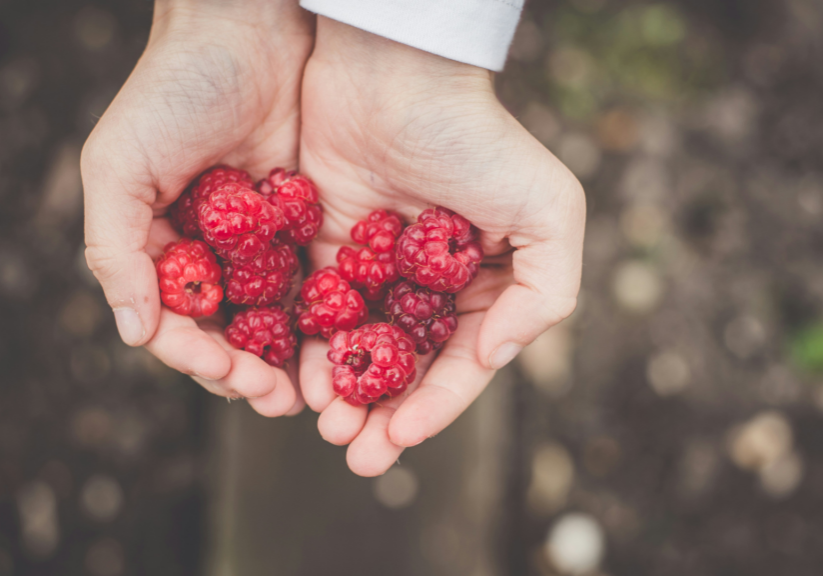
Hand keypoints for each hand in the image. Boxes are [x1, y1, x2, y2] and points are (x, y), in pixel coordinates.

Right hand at [81, 0, 313, 414]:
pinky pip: (317, 280)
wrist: (248, 31)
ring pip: (275, 317)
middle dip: (250, 372)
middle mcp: (212, 255)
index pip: (176, 323)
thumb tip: (133, 333)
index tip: (232, 376)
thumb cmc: (173, 92)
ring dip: (291, 358)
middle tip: (281, 401)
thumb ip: (116, 249)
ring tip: (314, 391)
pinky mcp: (306, 225)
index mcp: (161, 249)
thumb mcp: (119, 165)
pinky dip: (327, 316)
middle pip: (230, 332)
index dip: (200, 357)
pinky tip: (347, 341)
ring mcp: (261, 245)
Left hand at [298, 19, 585, 475]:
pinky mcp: (326, 252)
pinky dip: (310, 352)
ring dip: (344, 397)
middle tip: (358, 455)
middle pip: (405, 369)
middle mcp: (428, 286)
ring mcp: (376, 271)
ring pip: (358, 352)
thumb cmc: (477, 139)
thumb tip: (493, 358)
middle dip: (383, 417)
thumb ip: (547, 293)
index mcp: (482, 284)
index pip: (459, 363)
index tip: (402, 438)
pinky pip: (316, 315)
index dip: (435, 407)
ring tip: (328, 427)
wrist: (393, 76)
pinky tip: (302, 381)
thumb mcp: (549, 210)